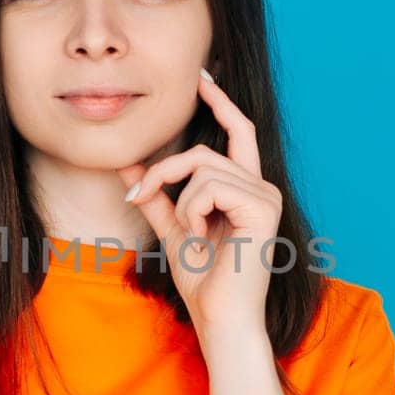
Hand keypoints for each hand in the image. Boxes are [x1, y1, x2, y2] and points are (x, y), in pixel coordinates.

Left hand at [119, 67, 282, 338]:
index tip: (201, 76)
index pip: (237, 132)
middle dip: (165, 169)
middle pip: (206, 150)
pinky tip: (201, 237)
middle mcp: (263, 187)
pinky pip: (209, 186)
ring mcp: (266, 196)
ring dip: (180, 202)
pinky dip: (192, 211)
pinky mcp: (263, 208)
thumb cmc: (202, 281)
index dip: (220, 101)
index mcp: (247, 189)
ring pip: (203, 167)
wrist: (220, 318)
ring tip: (188, 235)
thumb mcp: (172, 229)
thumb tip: (128, 163)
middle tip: (138, 195)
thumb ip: (156, 195)